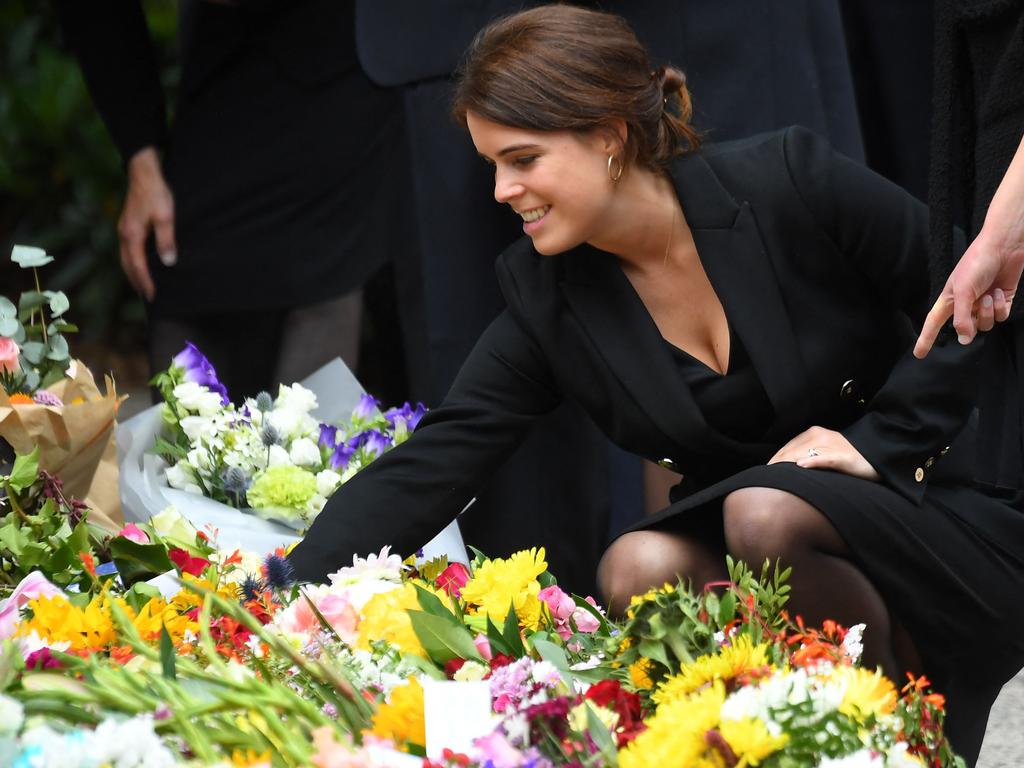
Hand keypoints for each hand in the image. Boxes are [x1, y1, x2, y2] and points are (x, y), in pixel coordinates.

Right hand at [118, 147, 175, 301]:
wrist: (143, 172)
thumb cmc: (156, 193)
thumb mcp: (165, 217)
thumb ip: (166, 240)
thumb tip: (168, 262)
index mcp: (132, 235)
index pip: (138, 266)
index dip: (146, 282)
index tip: (153, 296)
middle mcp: (124, 234)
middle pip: (127, 265)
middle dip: (137, 281)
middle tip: (147, 296)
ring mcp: (124, 229)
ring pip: (125, 257)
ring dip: (133, 272)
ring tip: (143, 284)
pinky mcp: (127, 224)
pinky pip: (127, 249)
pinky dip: (132, 261)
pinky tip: (140, 263)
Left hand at [768, 426, 879, 481]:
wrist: (879, 456)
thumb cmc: (850, 458)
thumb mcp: (824, 453)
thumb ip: (806, 456)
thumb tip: (787, 468)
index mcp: (813, 433)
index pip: (786, 448)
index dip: (774, 462)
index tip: (763, 475)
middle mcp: (820, 436)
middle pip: (790, 452)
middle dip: (776, 466)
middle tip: (764, 481)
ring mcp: (832, 445)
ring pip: (803, 454)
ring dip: (787, 465)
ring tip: (774, 477)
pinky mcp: (843, 456)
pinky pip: (825, 458)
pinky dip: (813, 462)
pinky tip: (801, 466)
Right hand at [913, 230, 1020, 357]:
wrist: (1004, 247)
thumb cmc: (977, 263)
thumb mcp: (963, 291)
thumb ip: (961, 318)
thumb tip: (964, 340)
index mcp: (949, 299)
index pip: (934, 323)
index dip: (925, 338)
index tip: (919, 354)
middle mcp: (965, 304)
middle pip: (966, 328)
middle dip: (974, 320)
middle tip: (979, 302)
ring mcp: (983, 303)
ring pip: (985, 325)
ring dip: (989, 311)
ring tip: (990, 294)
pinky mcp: (1001, 301)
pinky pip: (1000, 317)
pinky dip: (1001, 307)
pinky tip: (1000, 292)